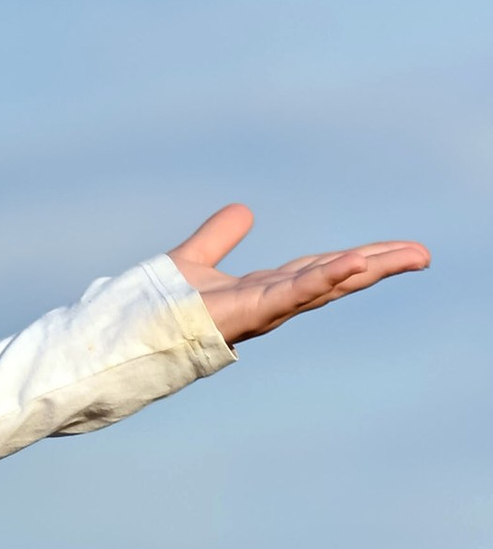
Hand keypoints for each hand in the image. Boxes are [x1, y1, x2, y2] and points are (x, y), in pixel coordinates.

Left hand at [169, 203, 428, 344]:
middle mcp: (269, 303)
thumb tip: (243, 211)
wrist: (126, 337)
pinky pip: (290, 295)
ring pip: (324, 287)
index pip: (321, 268)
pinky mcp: (245, 315)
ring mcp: (260, 312)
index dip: (358, 257)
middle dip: (379, 265)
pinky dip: (321, 279)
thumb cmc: (156, 309)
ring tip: (406, 257)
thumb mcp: (193, 260)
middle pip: (335, 278)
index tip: (397, 250)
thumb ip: (218, 236)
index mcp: (264, 289)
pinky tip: (352, 264)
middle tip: (423, 254)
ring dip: (365, 271)